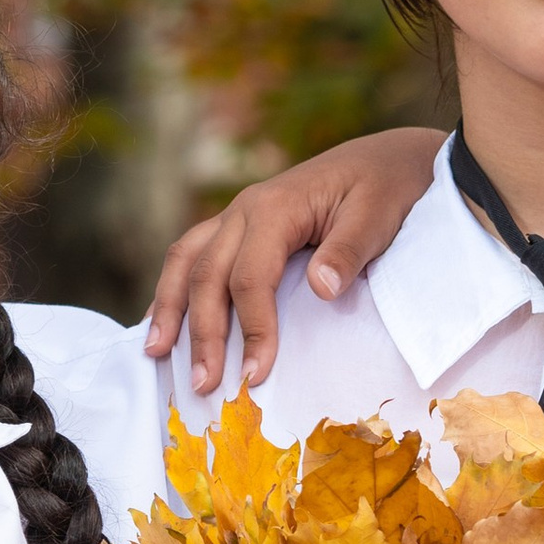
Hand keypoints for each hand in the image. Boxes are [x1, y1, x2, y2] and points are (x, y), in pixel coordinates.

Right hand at [148, 128, 445, 394]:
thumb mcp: (378, 216)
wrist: (387, 158)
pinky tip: (163, 321)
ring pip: (186, 260)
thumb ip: (349, 251)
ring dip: (169, 308)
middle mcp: (245, 209)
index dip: (252, 328)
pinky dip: (174, 288)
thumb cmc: (388, 188)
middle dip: (202, 333)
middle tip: (202, 385)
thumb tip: (323, 289)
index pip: (250, 277)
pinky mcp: (239, 225)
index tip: (257, 375)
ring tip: (155, 353)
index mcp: (276, 207)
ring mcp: (237, 215)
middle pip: (207, 274)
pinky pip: (194, 255)